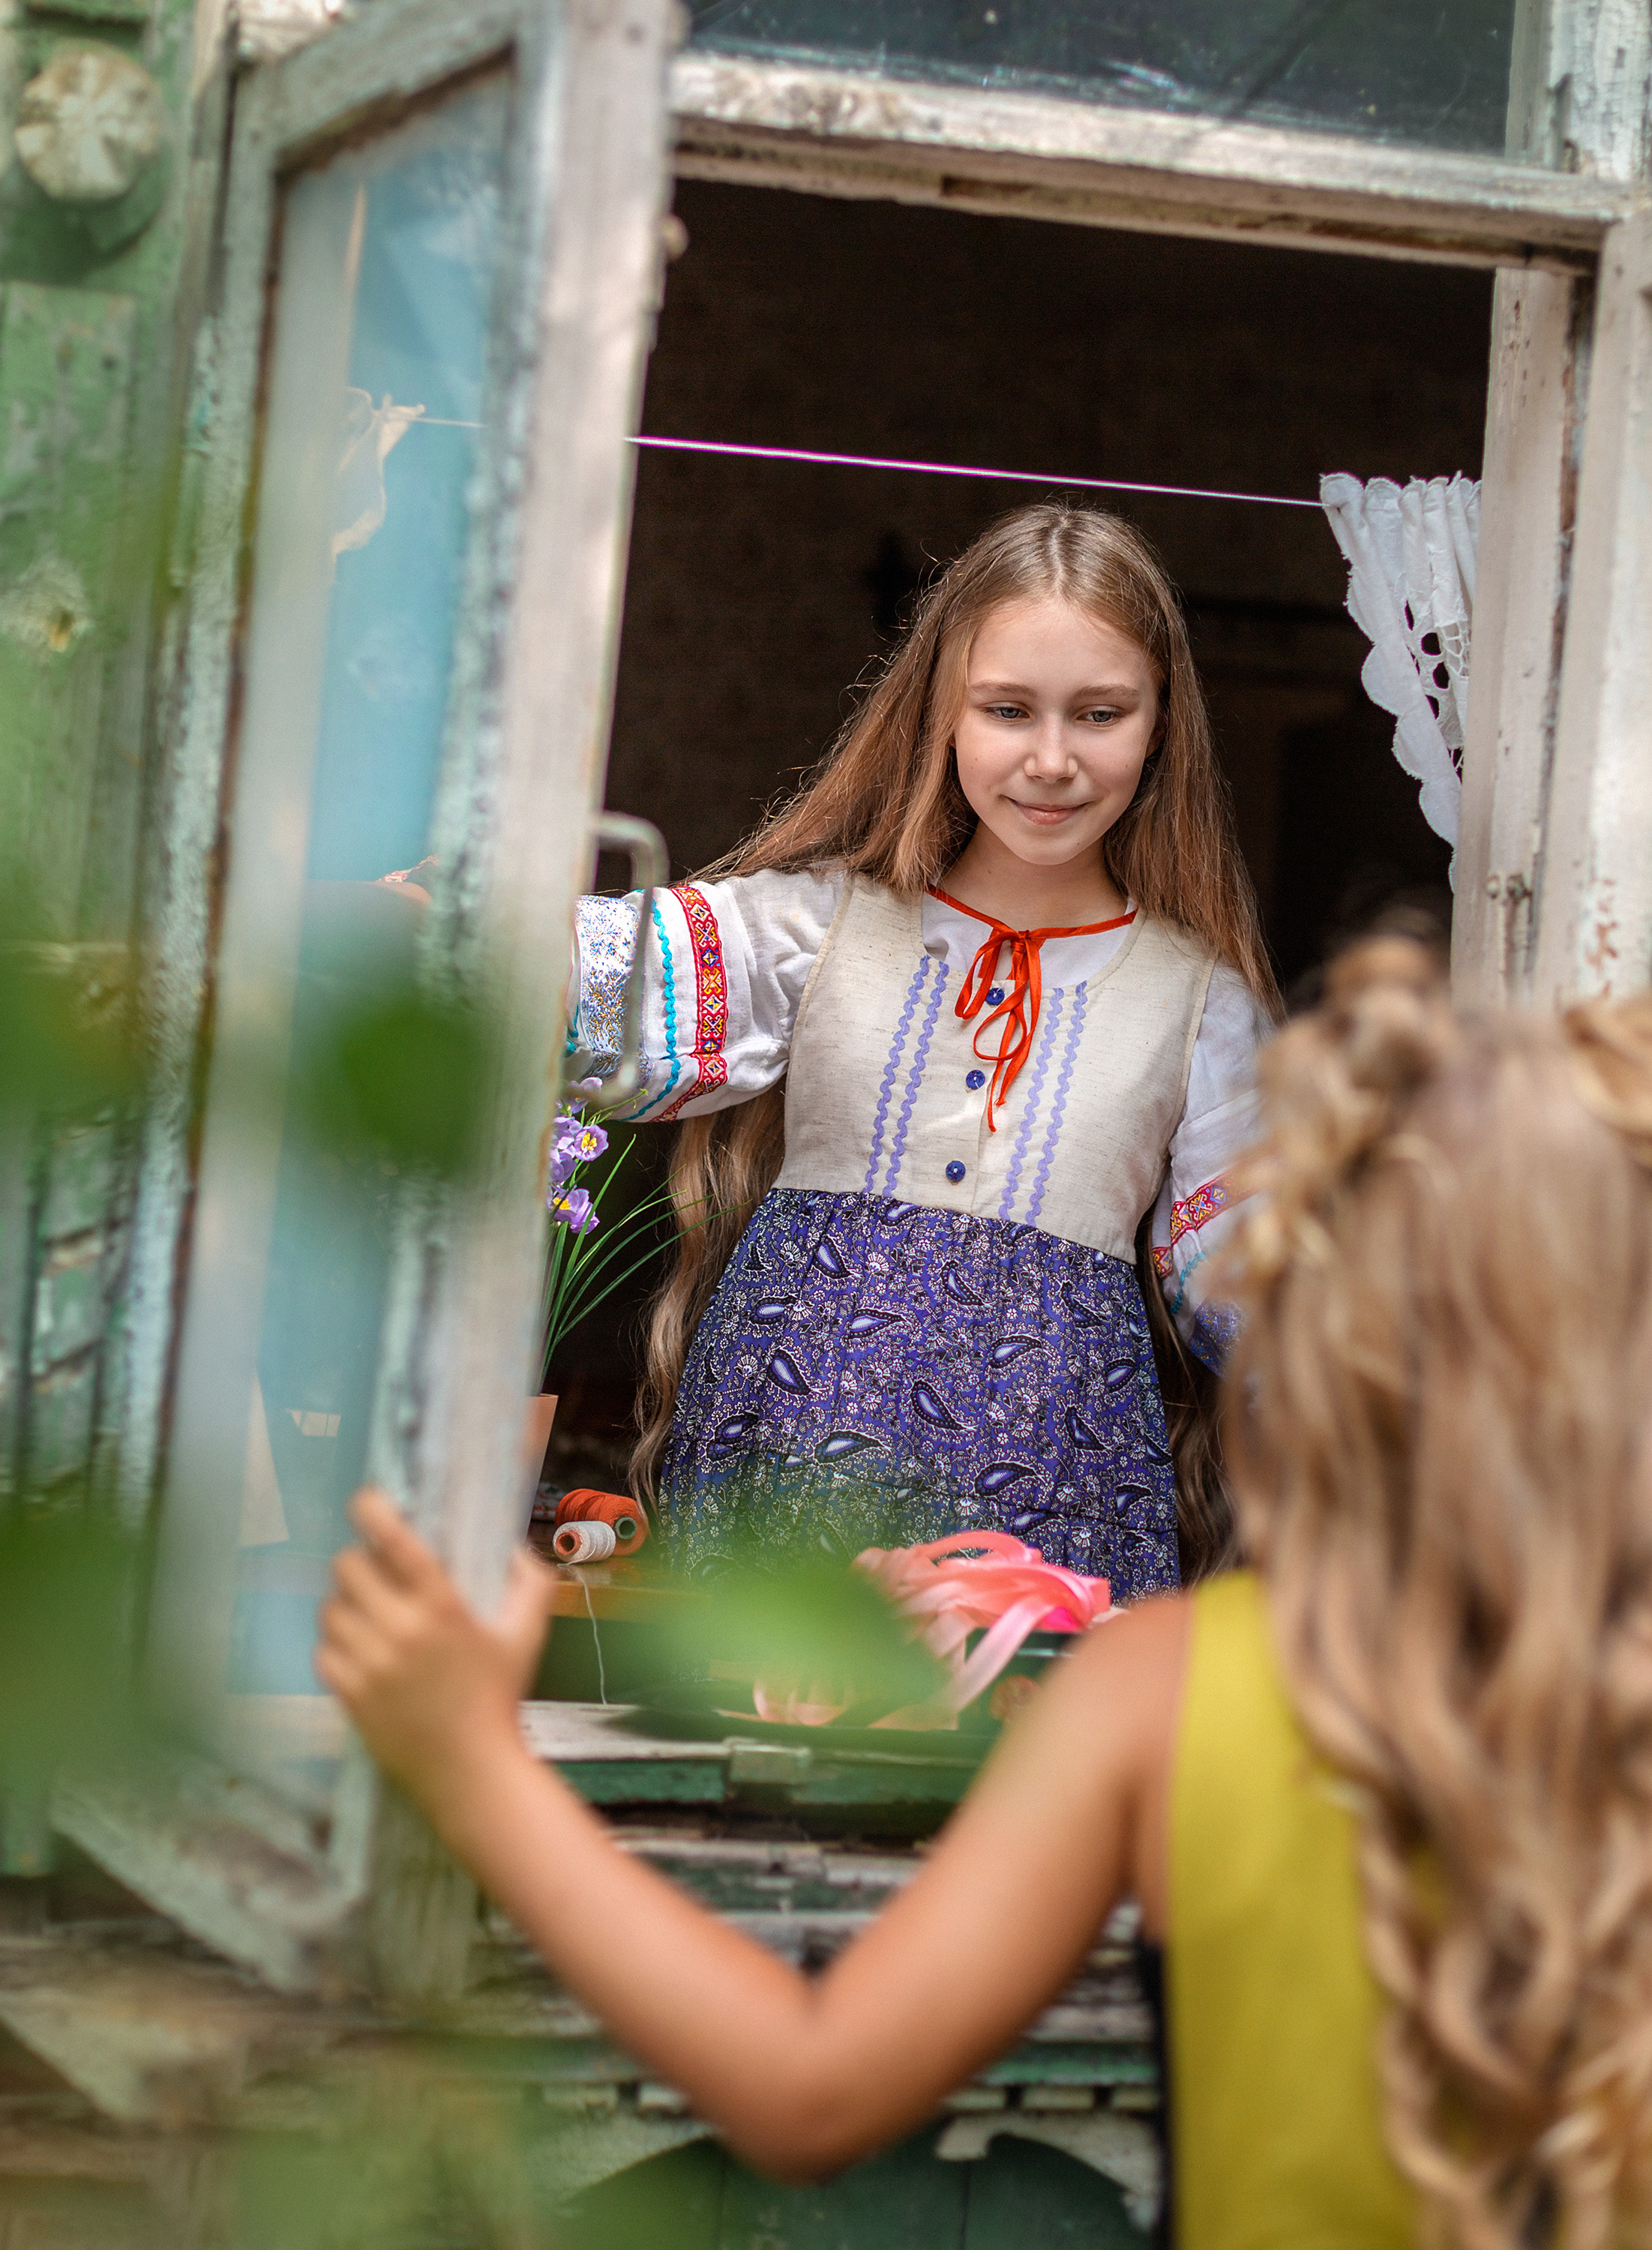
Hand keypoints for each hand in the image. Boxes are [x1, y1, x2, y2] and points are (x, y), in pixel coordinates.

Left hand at [316, 1487, 554, 1802]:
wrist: (471, 1771)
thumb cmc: (501, 1697)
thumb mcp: (528, 1633)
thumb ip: (530, 1580)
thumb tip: (511, 1546)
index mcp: (442, 1606)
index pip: (392, 1538)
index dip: (372, 1508)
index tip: (369, 1501)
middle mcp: (399, 1629)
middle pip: (346, 1566)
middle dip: (360, 1562)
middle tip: (378, 1575)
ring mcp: (369, 1663)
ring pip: (330, 1608)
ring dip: (347, 1605)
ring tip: (371, 1617)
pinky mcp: (348, 1694)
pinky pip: (322, 1650)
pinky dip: (337, 1646)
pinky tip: (362, 1652)